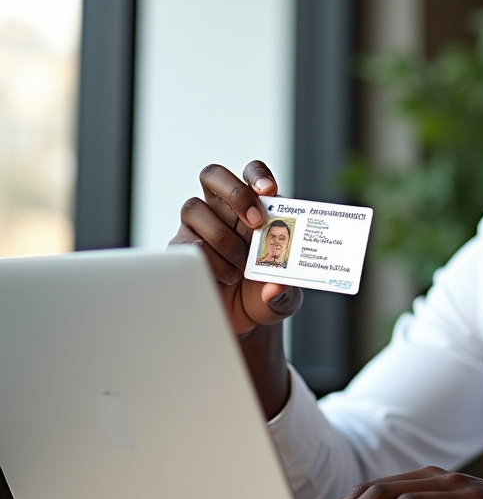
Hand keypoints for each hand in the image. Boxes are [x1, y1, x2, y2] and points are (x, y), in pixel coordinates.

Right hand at [171, 161, 299, 417]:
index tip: (269, 190)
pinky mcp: (181, 250)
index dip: (257, 175)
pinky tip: (223, 277)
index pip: (251, 174)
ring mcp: (199, 228)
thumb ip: (285, 291)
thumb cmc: (265, 297)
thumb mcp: (284, 298)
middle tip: (255, 222)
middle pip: (213, 175)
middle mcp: (224, 211)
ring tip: (239, 267)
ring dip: (221, 238)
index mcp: (256, 209)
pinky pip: (185, 243)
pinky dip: (207, 260)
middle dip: (235, 193)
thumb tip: (277, 286)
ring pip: (193, 208)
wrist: (240, 324)